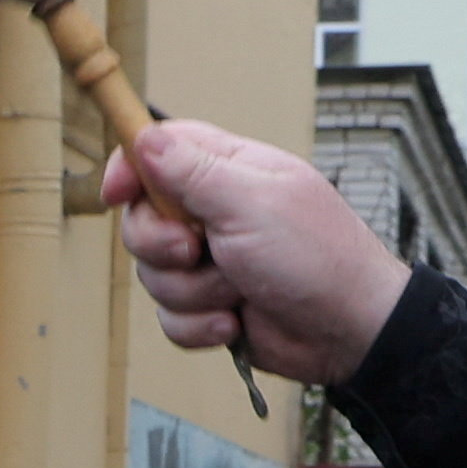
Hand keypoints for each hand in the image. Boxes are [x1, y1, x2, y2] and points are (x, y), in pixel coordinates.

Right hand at [103, 117, 416, 382]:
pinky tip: (235, 324)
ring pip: (154, 275)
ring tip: (238, 291)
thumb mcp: (250, 203)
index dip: (130, 168)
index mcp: (228, 171)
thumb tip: (145, 137)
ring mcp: (212, 262)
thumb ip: (191, 171)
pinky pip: (171, 318)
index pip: (160, 150)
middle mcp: (215, 213)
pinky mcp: (211, 307)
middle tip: (197, 251)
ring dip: (193, 291)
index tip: (116, 193)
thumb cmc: (315, 256)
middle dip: (161, 245)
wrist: (350, 330)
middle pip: (143, 220)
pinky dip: (200, 326)